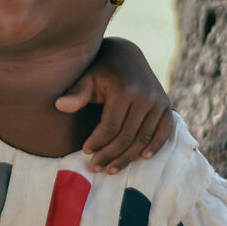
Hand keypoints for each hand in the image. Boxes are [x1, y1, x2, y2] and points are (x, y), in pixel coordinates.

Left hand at [55, 38, 173, 172]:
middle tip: (95, 167)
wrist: (127, 56)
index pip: (110, 126)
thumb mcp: (87, 78)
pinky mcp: (166, 106)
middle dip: (109, 155)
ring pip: (143, 139)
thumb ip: (76, 93)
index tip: (85, 151)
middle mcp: (145, 96)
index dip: (97, 142)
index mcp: (124, 90)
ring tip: (111, 169)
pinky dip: (155, 146)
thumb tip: (59, 105)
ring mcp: (158, 102)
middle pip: (127, 136)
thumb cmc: (100, 71)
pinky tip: (143, 158)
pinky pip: (164, 132)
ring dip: (128, 158)